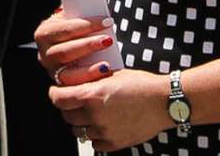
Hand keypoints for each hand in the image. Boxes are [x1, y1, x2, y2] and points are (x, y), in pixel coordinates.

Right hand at [32, 10, 115, 81]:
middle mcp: (44, 54)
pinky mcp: (63, 86)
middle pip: (64, 52)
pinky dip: (89, 84)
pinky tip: (103, 78)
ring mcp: (53, 72)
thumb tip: (100, 7)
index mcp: (45, 33)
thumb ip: (84, 10)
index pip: (64, 28)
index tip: (106, 21)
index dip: (85, 25)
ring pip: (68, 74)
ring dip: (88, 70)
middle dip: (88, 46)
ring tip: (106, 65)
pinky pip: (73, 89)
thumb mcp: (78, 15)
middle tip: (108, 41)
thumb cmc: (80, 26)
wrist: (76, 41)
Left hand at [48, 67, 175, 152]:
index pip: (59, 99)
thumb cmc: (141, 85)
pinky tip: (103, 125)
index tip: (57, 92)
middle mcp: (96, 116)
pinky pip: (94, 144)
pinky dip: (95, 135)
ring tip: (92, 113)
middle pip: (67, 115)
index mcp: (93, 95)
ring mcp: (104, 132)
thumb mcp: (112, 75)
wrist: (164, 102)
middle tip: (75, 101)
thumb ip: (91, 82)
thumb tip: (73, 84)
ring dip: (81, 122)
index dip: (55, 94)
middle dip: (68, 107)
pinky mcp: (114, 144)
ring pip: (79, 131)